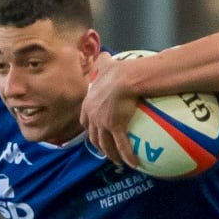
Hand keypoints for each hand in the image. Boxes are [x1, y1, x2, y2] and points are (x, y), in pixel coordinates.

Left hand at [79, 52, 140, 169]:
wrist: (124, 79)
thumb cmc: (117, 71)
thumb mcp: (105, 66)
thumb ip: (103, 63)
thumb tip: (105, 55)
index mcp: (89, 105)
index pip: (85, 121)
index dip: (89, 129)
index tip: (95, 134)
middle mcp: (93, 117)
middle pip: (94, 137)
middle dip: (99, 147)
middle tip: (106, 152)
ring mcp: (103, 124)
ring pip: (105, 145)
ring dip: (111, 155)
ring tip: (118, 162)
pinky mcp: (116, 128)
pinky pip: (122, 146)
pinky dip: (127, 156)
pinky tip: (133, 164)